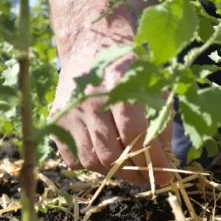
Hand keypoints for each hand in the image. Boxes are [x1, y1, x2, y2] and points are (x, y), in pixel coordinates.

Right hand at [51, 40, 173, 184]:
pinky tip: (107, 157)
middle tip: (149, 176)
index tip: (165, 176)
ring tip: (131, 169)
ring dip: (114, 172)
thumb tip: (165, 158)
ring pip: (91, 160)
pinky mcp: (55, 120)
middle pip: (111, 153)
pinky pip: (73, 158)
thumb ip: (162, 120)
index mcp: (119, 86)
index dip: (152, 160)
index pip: (135, 134)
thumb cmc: (131, 67)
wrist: (91, 44)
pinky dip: (92, 165)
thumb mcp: (154, 85)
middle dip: (135, 172)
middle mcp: (90, 100)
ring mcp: (69, 111)